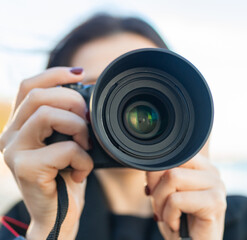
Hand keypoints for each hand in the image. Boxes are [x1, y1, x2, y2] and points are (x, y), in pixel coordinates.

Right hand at [0, 67, 93, 239]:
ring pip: (48, 115)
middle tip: (89, 122)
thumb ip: (67, 121)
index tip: (81, 73)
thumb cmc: (65, 176)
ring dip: (78, 127)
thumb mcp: (67, 142)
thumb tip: (88, 95)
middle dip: (73, 101)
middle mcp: (10, 134)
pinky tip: (82, 172)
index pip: (29, 86)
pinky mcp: (25, 169)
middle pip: (39, 95)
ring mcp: (14, 151)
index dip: (55, 74)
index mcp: (21, 124)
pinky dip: (83, 159)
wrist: (57, 215)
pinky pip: (64, 149)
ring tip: (86, 146)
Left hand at [146, 155, 226, 239]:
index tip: (153, 191)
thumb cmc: (180, 223)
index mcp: (202, 167)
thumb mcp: (167, 193)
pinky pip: (176, 200)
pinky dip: (169, 216)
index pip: (173, 153)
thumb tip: (148, 162)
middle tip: (160, 208)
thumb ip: (162, 175)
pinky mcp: (215, 203)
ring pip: (173, 178)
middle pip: (171, 165)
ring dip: (161, 203)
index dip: (155, 172)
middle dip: (156, 189)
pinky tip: (177, 225)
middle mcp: (213, 172)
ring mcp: (217, 187)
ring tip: (169, 217)